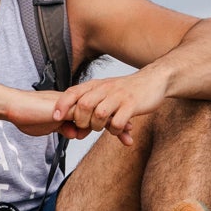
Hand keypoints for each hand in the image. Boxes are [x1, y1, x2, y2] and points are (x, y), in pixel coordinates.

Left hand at [45, 65, 172, 144]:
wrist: (154, 80)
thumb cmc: (128, 91)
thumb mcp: (106, 93)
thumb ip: (91, 108)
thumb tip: (76, 130)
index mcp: (96, 85)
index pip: (73, 92)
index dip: (62, 105)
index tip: (56, 118)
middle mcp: (105, 88)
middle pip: (84, 105)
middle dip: (81, 121)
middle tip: (87, 128)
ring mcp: (119, 96)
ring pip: (100, 114)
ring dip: (98, 127)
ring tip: (103, 128)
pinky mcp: (132, 104)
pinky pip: (118, 121)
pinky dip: (115, 130)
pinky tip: (118, 130)